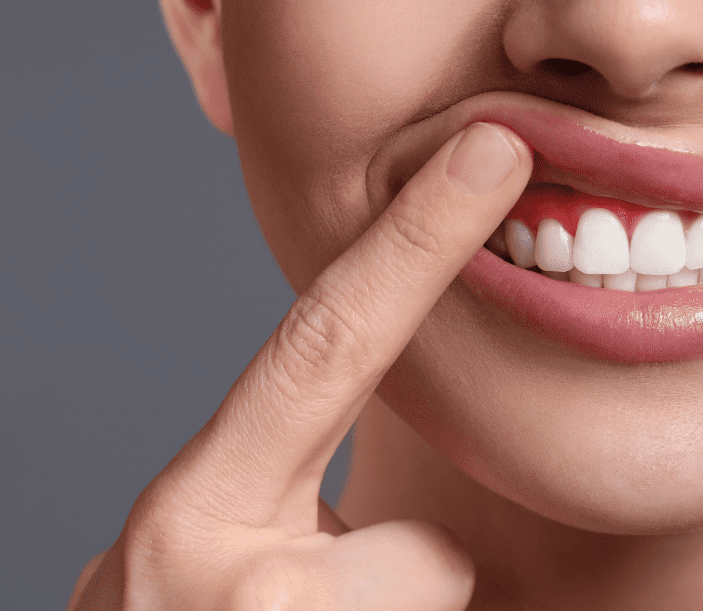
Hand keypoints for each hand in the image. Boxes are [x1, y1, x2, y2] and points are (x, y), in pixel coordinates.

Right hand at [69, 122, 532, 610]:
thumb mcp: (191, 563)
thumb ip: (268, 501)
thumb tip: (369, 487)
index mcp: (190, 516)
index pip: (325, 347)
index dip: (413, 244)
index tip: (489, 160)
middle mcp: (229, 575)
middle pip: (422, 551)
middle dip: (402, 589)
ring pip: (428, 609)